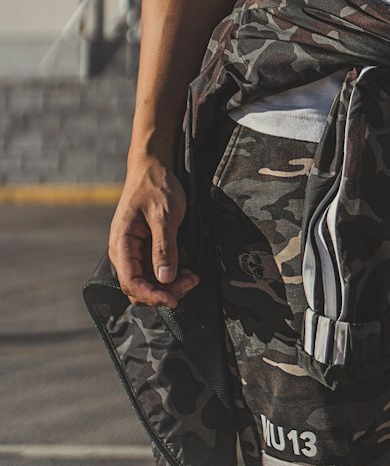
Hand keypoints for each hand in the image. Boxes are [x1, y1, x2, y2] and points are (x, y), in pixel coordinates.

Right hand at [108, 157, 199, 308]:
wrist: (154, 167)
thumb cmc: (156, 186)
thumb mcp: (163, 215)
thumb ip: (163, 247)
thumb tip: (164, 278)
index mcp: (121, 243)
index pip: (130, 282)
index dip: (151, 295)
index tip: (173, 298)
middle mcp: (124, 252)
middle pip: (138, 287)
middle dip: (164, 291)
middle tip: (191, 282)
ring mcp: (134, 251)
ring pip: (147, 282)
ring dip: (168, 285)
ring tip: (192, 277)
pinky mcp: (145, 249)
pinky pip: (153, 272)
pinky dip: (169, 276)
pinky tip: (186, 271)